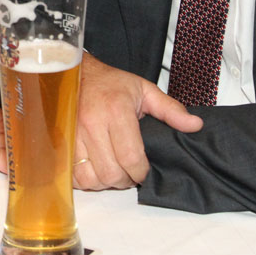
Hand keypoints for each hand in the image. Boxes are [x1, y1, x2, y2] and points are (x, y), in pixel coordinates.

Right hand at [72, 53, 202, 190]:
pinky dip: (84, 178)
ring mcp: (72, 134)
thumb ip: (170, 109)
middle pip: (111, 173)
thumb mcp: (144, 90)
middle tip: (128, 172)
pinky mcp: (60, 141)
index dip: (141, 173)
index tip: (144, 171)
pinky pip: (72, 174)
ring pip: (89, 178)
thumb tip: (195, 125)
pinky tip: (93, 168)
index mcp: (115, 111)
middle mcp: (91, 123)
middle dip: (124, 180)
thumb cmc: (109, 83)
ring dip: (103, 181)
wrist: (74, 72)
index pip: (131, 158)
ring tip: (111, 170)